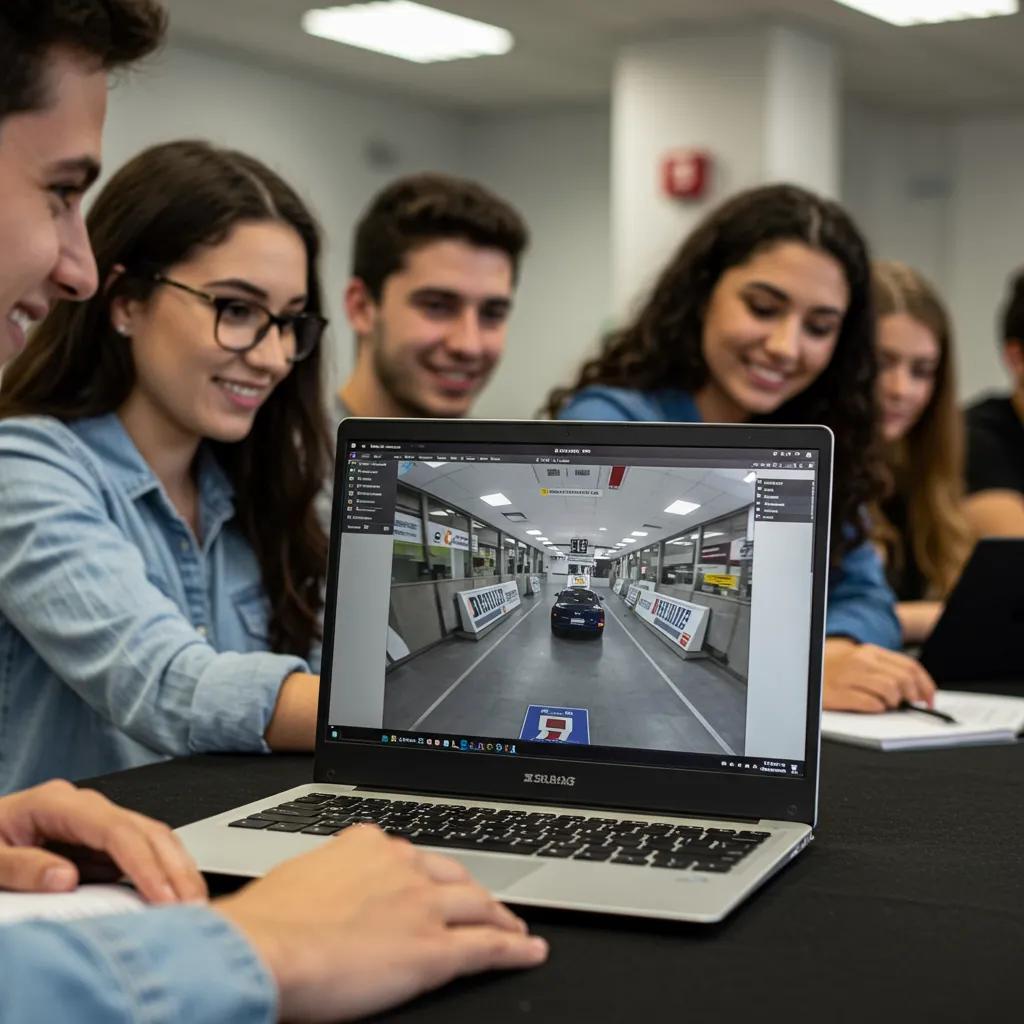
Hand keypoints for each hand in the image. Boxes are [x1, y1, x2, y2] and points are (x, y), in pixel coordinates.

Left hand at [0, 779, 206, 903]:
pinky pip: (140, 851)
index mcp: (57, 802)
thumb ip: (22, 867)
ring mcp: (95, 820)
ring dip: (176, 868)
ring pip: (152, 836)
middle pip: (146, 829)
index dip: (144, 864)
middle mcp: (84, 806)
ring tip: (192, 902)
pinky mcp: (99, 840)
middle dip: (174, 867)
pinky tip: (173, 893)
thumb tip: (66, 878)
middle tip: (193, 904)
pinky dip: (162, 871)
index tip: (162, 897)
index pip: (116, 829)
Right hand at [215, 824, 547, 1021]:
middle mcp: (402, 866)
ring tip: (514, 927)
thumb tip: (325, 889)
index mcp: (367, 845)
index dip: (431, 875)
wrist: (263, 948)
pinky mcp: (434, 948)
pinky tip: (530, 950)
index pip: (414, 858)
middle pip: (454, 877)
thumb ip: (327, 876)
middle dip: (473, 892)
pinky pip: (487, 946)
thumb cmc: (266, 920)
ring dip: (500, 917)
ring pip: (478, 906)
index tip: (436, 883)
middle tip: (488, 905)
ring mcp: (423, 905)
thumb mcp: (298, 876)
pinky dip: (515, 947)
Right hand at [823, 638, 936, 712]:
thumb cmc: (837, 669)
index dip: (925, 685)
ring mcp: (850, 676)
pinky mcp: (840, 693)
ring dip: (893, 703)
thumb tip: (916, 689)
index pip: (910, 666)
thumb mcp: (862, 660)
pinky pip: (871, 704)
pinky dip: (877, 708)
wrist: (805, 668)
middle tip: (906, 704)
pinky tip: (871, 706)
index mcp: (871, 652)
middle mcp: (862, 661)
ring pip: (890, 691)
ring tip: (885, 704)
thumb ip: (886, 669)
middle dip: (911, 697)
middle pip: (903, 680)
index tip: (929, 699)